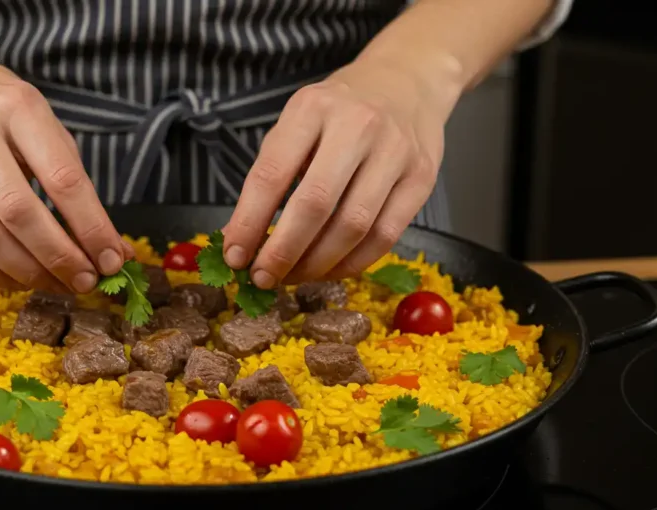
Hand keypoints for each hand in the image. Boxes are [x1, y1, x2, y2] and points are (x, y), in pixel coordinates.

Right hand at [0, 53, 130, 292]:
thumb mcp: (41, 121)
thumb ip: (74, 181)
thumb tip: (111, 247)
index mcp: (17, 108)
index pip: (62, 178)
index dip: (91, 227)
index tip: (112, 259)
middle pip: (18, 213)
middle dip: (60, 258)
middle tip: (86, 282)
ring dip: (27, 272)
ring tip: (56, 284)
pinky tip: (18, 278)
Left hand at [222, 56, 459, 287]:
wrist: (406, 83)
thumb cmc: (338, 113)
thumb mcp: (296, 125)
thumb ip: (268, 178)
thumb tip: (237, 240)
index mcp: (311, 108)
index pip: (272, 174)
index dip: (249, 222)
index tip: (234, 256)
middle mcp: (357, 125)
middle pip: (315, 204)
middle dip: (283, 251)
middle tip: (262, 278)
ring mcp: (395, 151)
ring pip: (353, 226)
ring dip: (317, 263)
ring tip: (293, 277)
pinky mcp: (422, 178)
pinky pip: (385, 236)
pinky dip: (352, 263)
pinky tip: (329, 270)